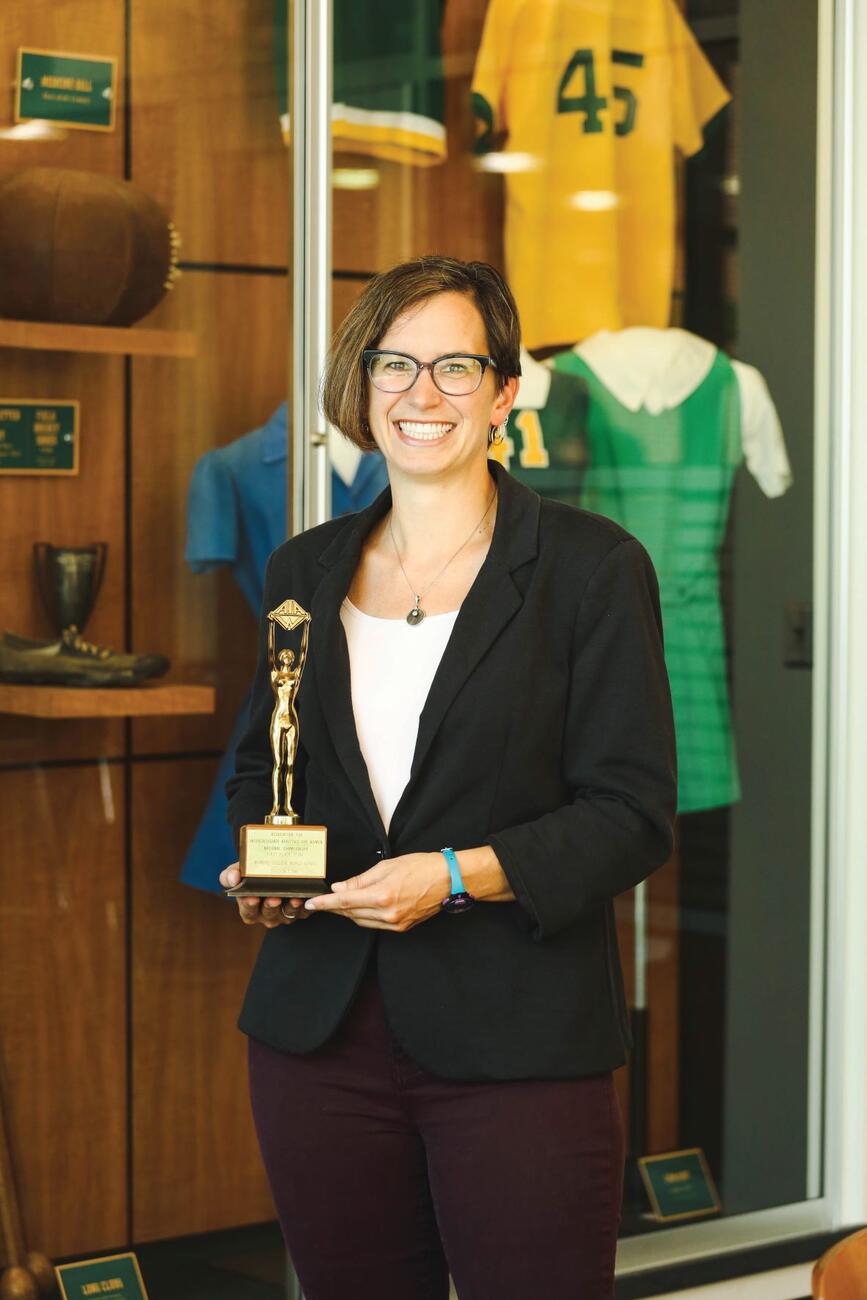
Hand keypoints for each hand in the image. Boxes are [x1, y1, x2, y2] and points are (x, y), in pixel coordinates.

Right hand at [219, 862, 310, 927]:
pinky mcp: (300, 911)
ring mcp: (284, 914)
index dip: (249, 905)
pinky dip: (304, 906)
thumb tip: (233, 878)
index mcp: (249, 909)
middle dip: (270, 907)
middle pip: (268, 914)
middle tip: (273, 898)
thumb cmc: (252, 872)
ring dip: (290, 907)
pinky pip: (303, 912)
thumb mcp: (238, 871)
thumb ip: (230, 874)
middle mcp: (267, 915)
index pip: (247, 911)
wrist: (273, 865)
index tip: (252, 897)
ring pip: (286, 915)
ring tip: (293, 898)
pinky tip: (304, 898)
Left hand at [304, 852, 450, 931]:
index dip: (325, 904)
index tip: (312, 903)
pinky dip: (363, 917)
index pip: (345, 902)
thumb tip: (340, 888)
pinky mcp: (402, 928)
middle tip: (322, 901)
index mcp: (382, 895)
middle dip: (334, 908)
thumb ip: (361, 879)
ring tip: (339, 903)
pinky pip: (374, 925)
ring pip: (361, 921)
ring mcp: (395, 923)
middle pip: (351, 914)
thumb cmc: (422, 867)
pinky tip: (360, 908)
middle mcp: (387, 914)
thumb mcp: (387, 866)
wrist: (449, 880)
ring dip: (348, 913)